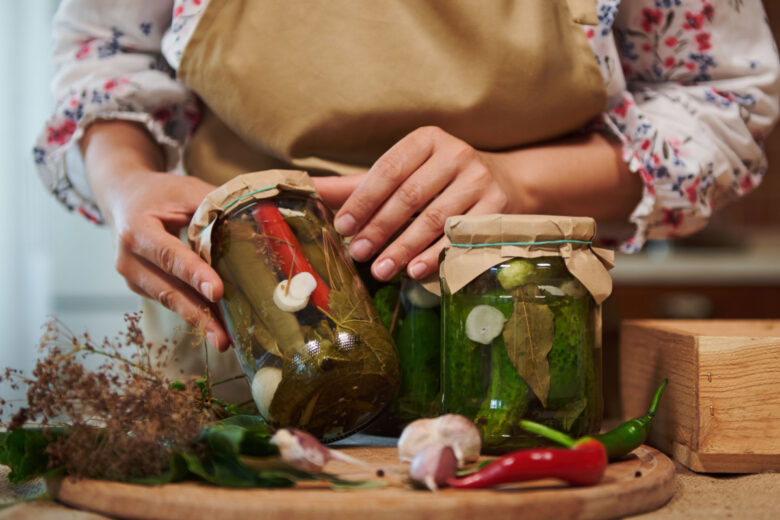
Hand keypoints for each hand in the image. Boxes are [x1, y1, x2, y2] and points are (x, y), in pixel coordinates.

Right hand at [82, 121, 229, 351]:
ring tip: (224, 339)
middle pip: (167, 289)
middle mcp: (128, 258)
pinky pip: (170, 300)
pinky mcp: (141, 287)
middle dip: (198, 314)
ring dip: (199, 320)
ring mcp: (132, 277)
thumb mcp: (186, 190)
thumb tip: (254, 221)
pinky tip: (217, 323)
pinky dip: (194, 311)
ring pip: (169, 301)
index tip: (217, 292)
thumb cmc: (161, 193)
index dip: (194, 274)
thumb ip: (213, 207)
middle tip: (223, 336)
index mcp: (136, 229)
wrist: (125, 197)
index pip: (169, 255)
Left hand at [313, 126, 513, 281]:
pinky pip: (460, 237)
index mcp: (427, 140)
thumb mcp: (402, 175)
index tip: (342, 226)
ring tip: (380, 269)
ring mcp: (480, 180)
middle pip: (410, 196)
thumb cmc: (438, 182)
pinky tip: (413, 270)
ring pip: (435, 219)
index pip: (389, 170)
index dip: (364, 200)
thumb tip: (308, 188)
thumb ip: (358, 185)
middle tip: (358, 252)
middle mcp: (456, 153)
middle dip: (380, 228)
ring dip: (403, 248)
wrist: (504, 182)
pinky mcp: (497, 207)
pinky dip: (435, 256)